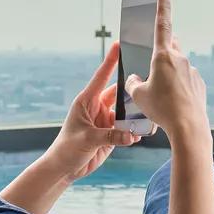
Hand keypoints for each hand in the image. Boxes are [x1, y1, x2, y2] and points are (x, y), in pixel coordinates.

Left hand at [48, 43, 141, 181]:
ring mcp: (105, 120)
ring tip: (149, 112)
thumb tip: (131, 135)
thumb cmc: (67, 149)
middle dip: (132, 88)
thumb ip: (110, 136)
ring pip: (126, 111)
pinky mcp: (111, 133)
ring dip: (136, 113)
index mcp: (87, 101)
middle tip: (147, 80)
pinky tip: (141, 133)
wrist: (64, 169)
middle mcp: (98, 107)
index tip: (120, 44)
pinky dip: (134, 130)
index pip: (101, 77)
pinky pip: (127, 128)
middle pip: (119, 93)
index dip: (111, 60)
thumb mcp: (87, 140)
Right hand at [124, 0, 209, 144]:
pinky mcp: (199, 84)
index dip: (162, 8)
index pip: (162, 25)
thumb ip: (132, 83)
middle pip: (171, 46)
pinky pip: (186, 80)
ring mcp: (192, 71)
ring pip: (178, 66)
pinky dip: (179, 87)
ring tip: (160, 94)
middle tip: (153, 62)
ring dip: (169, 73)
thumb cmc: (161, 109)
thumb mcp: (138, 96)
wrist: (188, 126)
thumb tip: (133, 79)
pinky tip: (173, 102)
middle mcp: (180, 59)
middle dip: (162, 49)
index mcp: (163, 56)